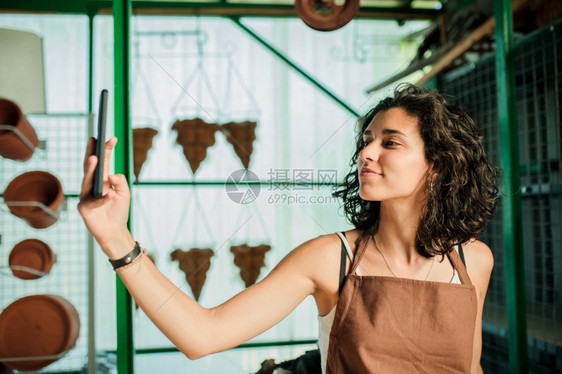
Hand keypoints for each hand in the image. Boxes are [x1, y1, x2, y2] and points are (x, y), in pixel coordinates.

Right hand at [78, 137, 134, 256]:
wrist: (114, 231)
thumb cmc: (119, 211)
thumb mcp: (125, 194)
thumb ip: (121, 182)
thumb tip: (111, 175)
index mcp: (103, 180)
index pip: (105, 162)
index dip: (107, 150)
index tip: (112, 138)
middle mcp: (92, 185)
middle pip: (91, 167)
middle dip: (92, 153)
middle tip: (94, 140)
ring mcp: (85, 195)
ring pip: (87, 180)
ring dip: (90, 169)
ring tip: (94, 158)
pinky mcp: (83, 207)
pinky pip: (92, 200)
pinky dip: (101, 198)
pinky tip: (108, 195)